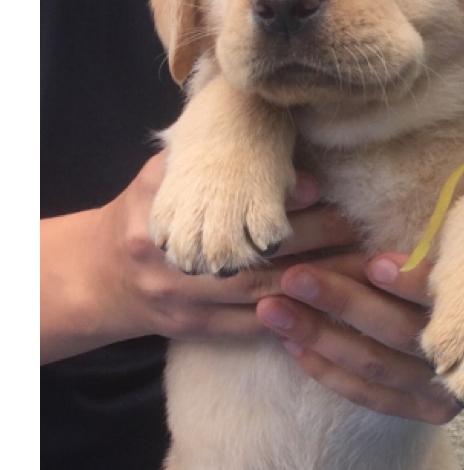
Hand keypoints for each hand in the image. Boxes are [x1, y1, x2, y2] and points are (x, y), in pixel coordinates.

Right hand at [40, 151, 353, 360]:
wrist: (96, 275)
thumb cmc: (142, 212)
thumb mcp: (159, 175)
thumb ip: (207, 159)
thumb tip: (275, 141)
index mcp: (163, 207)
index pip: (227, 200)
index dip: (276, 196)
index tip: (318, 187)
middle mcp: (173, 256)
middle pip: (256, 250)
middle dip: (315, 239)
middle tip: (359, 225)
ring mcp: (184, 297)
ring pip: (263, 293)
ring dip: (316, 282)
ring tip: (360, 266)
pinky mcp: (195, 328)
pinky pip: (252, 326)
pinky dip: (294, 315)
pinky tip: (331, 305)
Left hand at [253, 179, 463, 418]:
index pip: (452, 301)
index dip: (415, 284)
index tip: (376, 263)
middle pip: (402, 333)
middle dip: (344, 303)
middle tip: (295, 276)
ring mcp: (445, 390)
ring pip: (377, 365)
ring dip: (320, 335)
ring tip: (272, 305)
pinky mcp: (419, 410)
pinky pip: (369, 395)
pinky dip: (329, 371)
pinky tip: (291, 346)